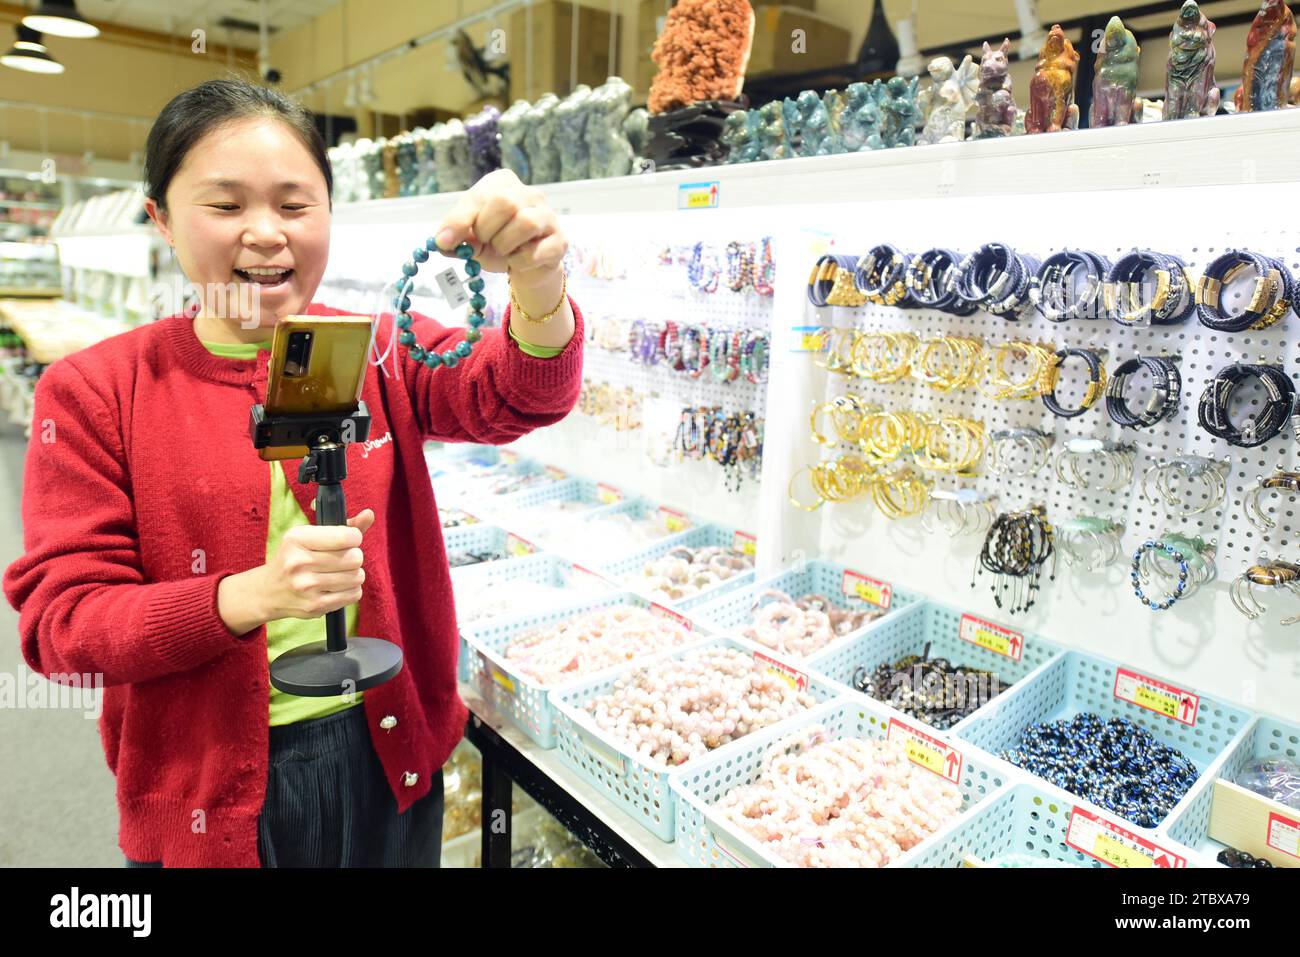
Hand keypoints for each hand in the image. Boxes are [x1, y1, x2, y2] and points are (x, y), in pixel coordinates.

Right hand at [254, 508, 373, 622]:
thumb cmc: (295, 557)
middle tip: (342, 558)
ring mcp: (306, 587)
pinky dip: (351, 589)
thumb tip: (369, 514)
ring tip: (340, 572)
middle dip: (354, 556)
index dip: (354, 537)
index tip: (348, 540)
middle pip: (355, 558)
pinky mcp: (315, 606)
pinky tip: (337, 586)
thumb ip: (344, 526)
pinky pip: (354, 594)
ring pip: (357, 577)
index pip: (345, 537)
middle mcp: (299, 562)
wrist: (269, 591)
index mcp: (297, 539)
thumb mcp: (311, 536)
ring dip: (354, 574)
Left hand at [432, 169, 567, 292]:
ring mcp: (548, 216)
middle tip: (484, 242)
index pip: (479, 195)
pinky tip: (517, 262)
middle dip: (487, 229)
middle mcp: (529, 193)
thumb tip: (443, 243)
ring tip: (502, 251)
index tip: (444, 241)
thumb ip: (458, 237)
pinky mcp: (560, 240)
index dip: (460, 219)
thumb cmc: (498, 245)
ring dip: (505, 244)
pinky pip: (536, 251)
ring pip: (526, 222)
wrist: (527, 268)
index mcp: (503, 184)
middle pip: (505, 202)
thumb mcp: (472, 240)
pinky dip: (519, 262)